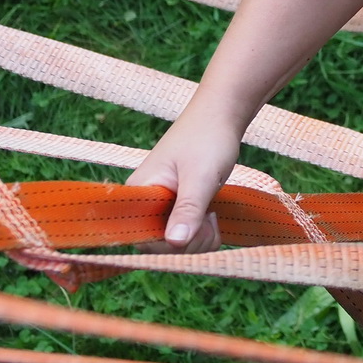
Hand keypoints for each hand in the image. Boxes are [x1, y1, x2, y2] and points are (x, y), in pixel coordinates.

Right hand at [125, 106, 242, 252]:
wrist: (221, 116)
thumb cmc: (208, 140)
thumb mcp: (201, 177)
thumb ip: (188, 209)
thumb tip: (175, 242)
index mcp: (140, 192)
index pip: (143, 239)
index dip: (169, 245)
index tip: (195, 231)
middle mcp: (146, 201)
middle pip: (160, 245)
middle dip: (190, 242)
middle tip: (211, 218)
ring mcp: (162, 204)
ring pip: (176, 241)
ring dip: (199, 237)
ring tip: (212, 214)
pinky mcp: (177, 205)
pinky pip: (184, 231)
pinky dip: (201, 231)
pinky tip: (211, 214)